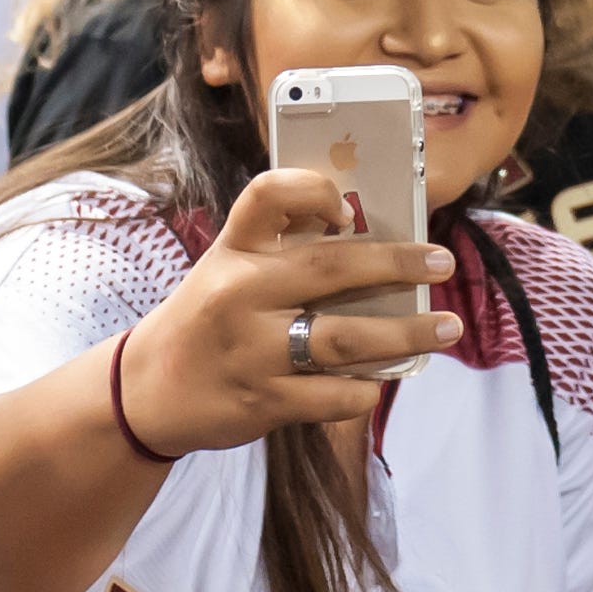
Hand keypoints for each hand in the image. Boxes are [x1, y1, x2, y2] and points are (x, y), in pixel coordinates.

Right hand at [118, 169, 460, 454]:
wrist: (146, 391)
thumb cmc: (207, 321)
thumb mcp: (227, 271)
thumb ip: (283, 254)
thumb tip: (374, 245)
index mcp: (233, 251)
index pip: (269, 195)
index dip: (315, 191)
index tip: (351, 210)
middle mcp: (239, 294)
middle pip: (331, 268)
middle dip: (398, 264)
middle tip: (443, 263)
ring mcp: (251, 350)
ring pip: (345, 337)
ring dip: (406, 333)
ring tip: (446, 328)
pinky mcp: (262, 400)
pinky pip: (332, 394)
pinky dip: (365, 389)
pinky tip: (382, 382)